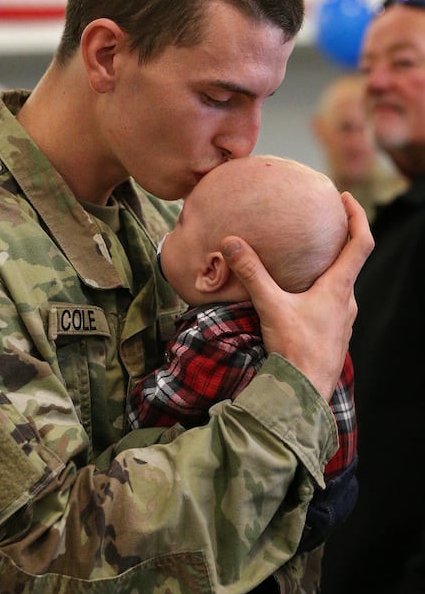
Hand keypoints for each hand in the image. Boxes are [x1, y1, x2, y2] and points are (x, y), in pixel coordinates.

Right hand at [220, 192, 373, 400]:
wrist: (304, 395)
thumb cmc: (295, 350)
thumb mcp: (270, 306)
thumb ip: (252, 273)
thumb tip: (231, 241)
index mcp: (339, 288)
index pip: (361, 243)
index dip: (358, 216)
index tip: (345, 198)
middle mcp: (347, 302)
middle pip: (353, 261)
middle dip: (341, 238)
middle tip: (324, 221)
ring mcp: (343, 320)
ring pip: (342, 284)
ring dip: (331, 266)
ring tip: (310, 257)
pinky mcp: (334, 335)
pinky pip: (333, 303)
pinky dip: (323, 288)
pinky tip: (302, 295)